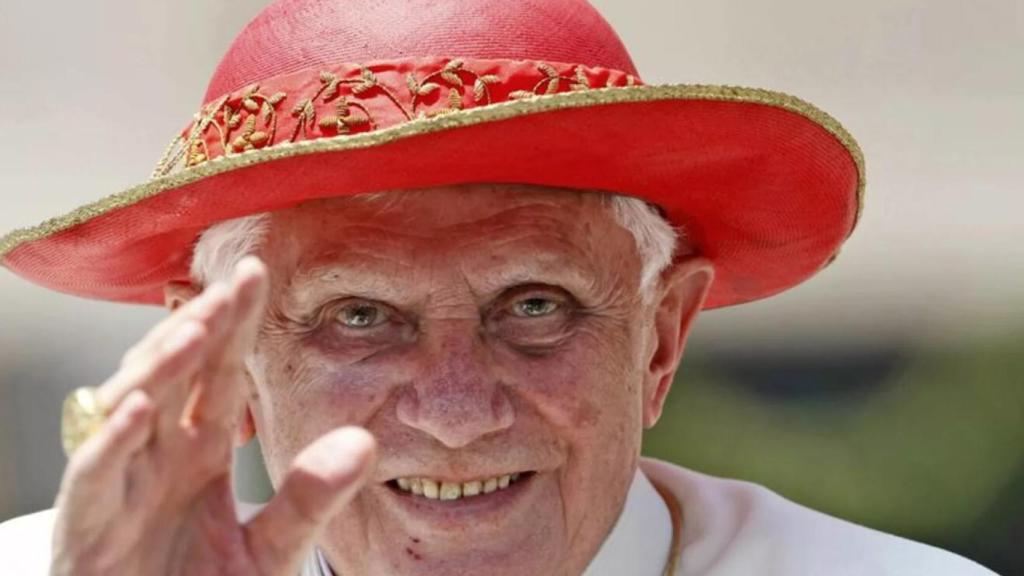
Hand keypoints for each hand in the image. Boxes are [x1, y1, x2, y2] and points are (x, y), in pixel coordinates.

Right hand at [50, 257, 376, 575]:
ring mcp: (119, 487)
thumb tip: (363, 442)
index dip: (234, 324)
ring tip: (195, 329)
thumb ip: (308, 498)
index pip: (218, 373)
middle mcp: (157, 457)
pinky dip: (110, 442)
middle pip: (174, 376)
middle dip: (200, 327)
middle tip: (231, 284)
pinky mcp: (87, 528)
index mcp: (199, 451)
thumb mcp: (269, 550)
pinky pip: (93, 476)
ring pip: (129, 410)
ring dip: (158, 369)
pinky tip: (138, 408)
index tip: (256, 272)